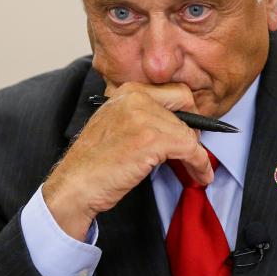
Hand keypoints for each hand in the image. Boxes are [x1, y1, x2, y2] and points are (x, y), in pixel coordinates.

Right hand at [42, 82, 213, 240]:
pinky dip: (200, 164)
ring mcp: (143, 117)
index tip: (192, 132)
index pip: (176, 92)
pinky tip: (201, 175)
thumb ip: (144, 117)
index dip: (188, 114)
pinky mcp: (151, 140)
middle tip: (193, 153)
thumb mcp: (117, 125)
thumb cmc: (94, 162)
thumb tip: (180, 126)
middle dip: (194, 132)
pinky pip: (191, 149)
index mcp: (128, 90)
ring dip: (197, 155)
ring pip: (189, 132)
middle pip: (187, 109)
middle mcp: (136, 97)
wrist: (75, 185)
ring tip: (199, 171)